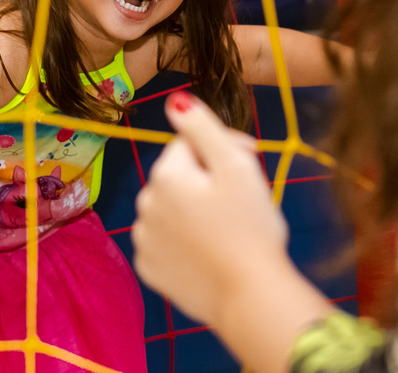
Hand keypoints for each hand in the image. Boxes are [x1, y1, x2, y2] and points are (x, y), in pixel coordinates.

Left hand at [132, 92, 287, 323]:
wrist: (250, 296)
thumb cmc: (251, 228)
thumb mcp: (235, 166)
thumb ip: (201, 127)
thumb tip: (175, 100)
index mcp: (165, 174)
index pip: (190, 143)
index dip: (224, 148)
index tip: (253, 163)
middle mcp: (144, 203)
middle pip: (180, 176)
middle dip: (208, 180)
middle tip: (244, 200)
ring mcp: (144, 239)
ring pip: (172, 209)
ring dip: (194, 210)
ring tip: (228, 229)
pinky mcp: (150, 270)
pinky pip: (166, 242)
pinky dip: (184, 242)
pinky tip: (209, 251)